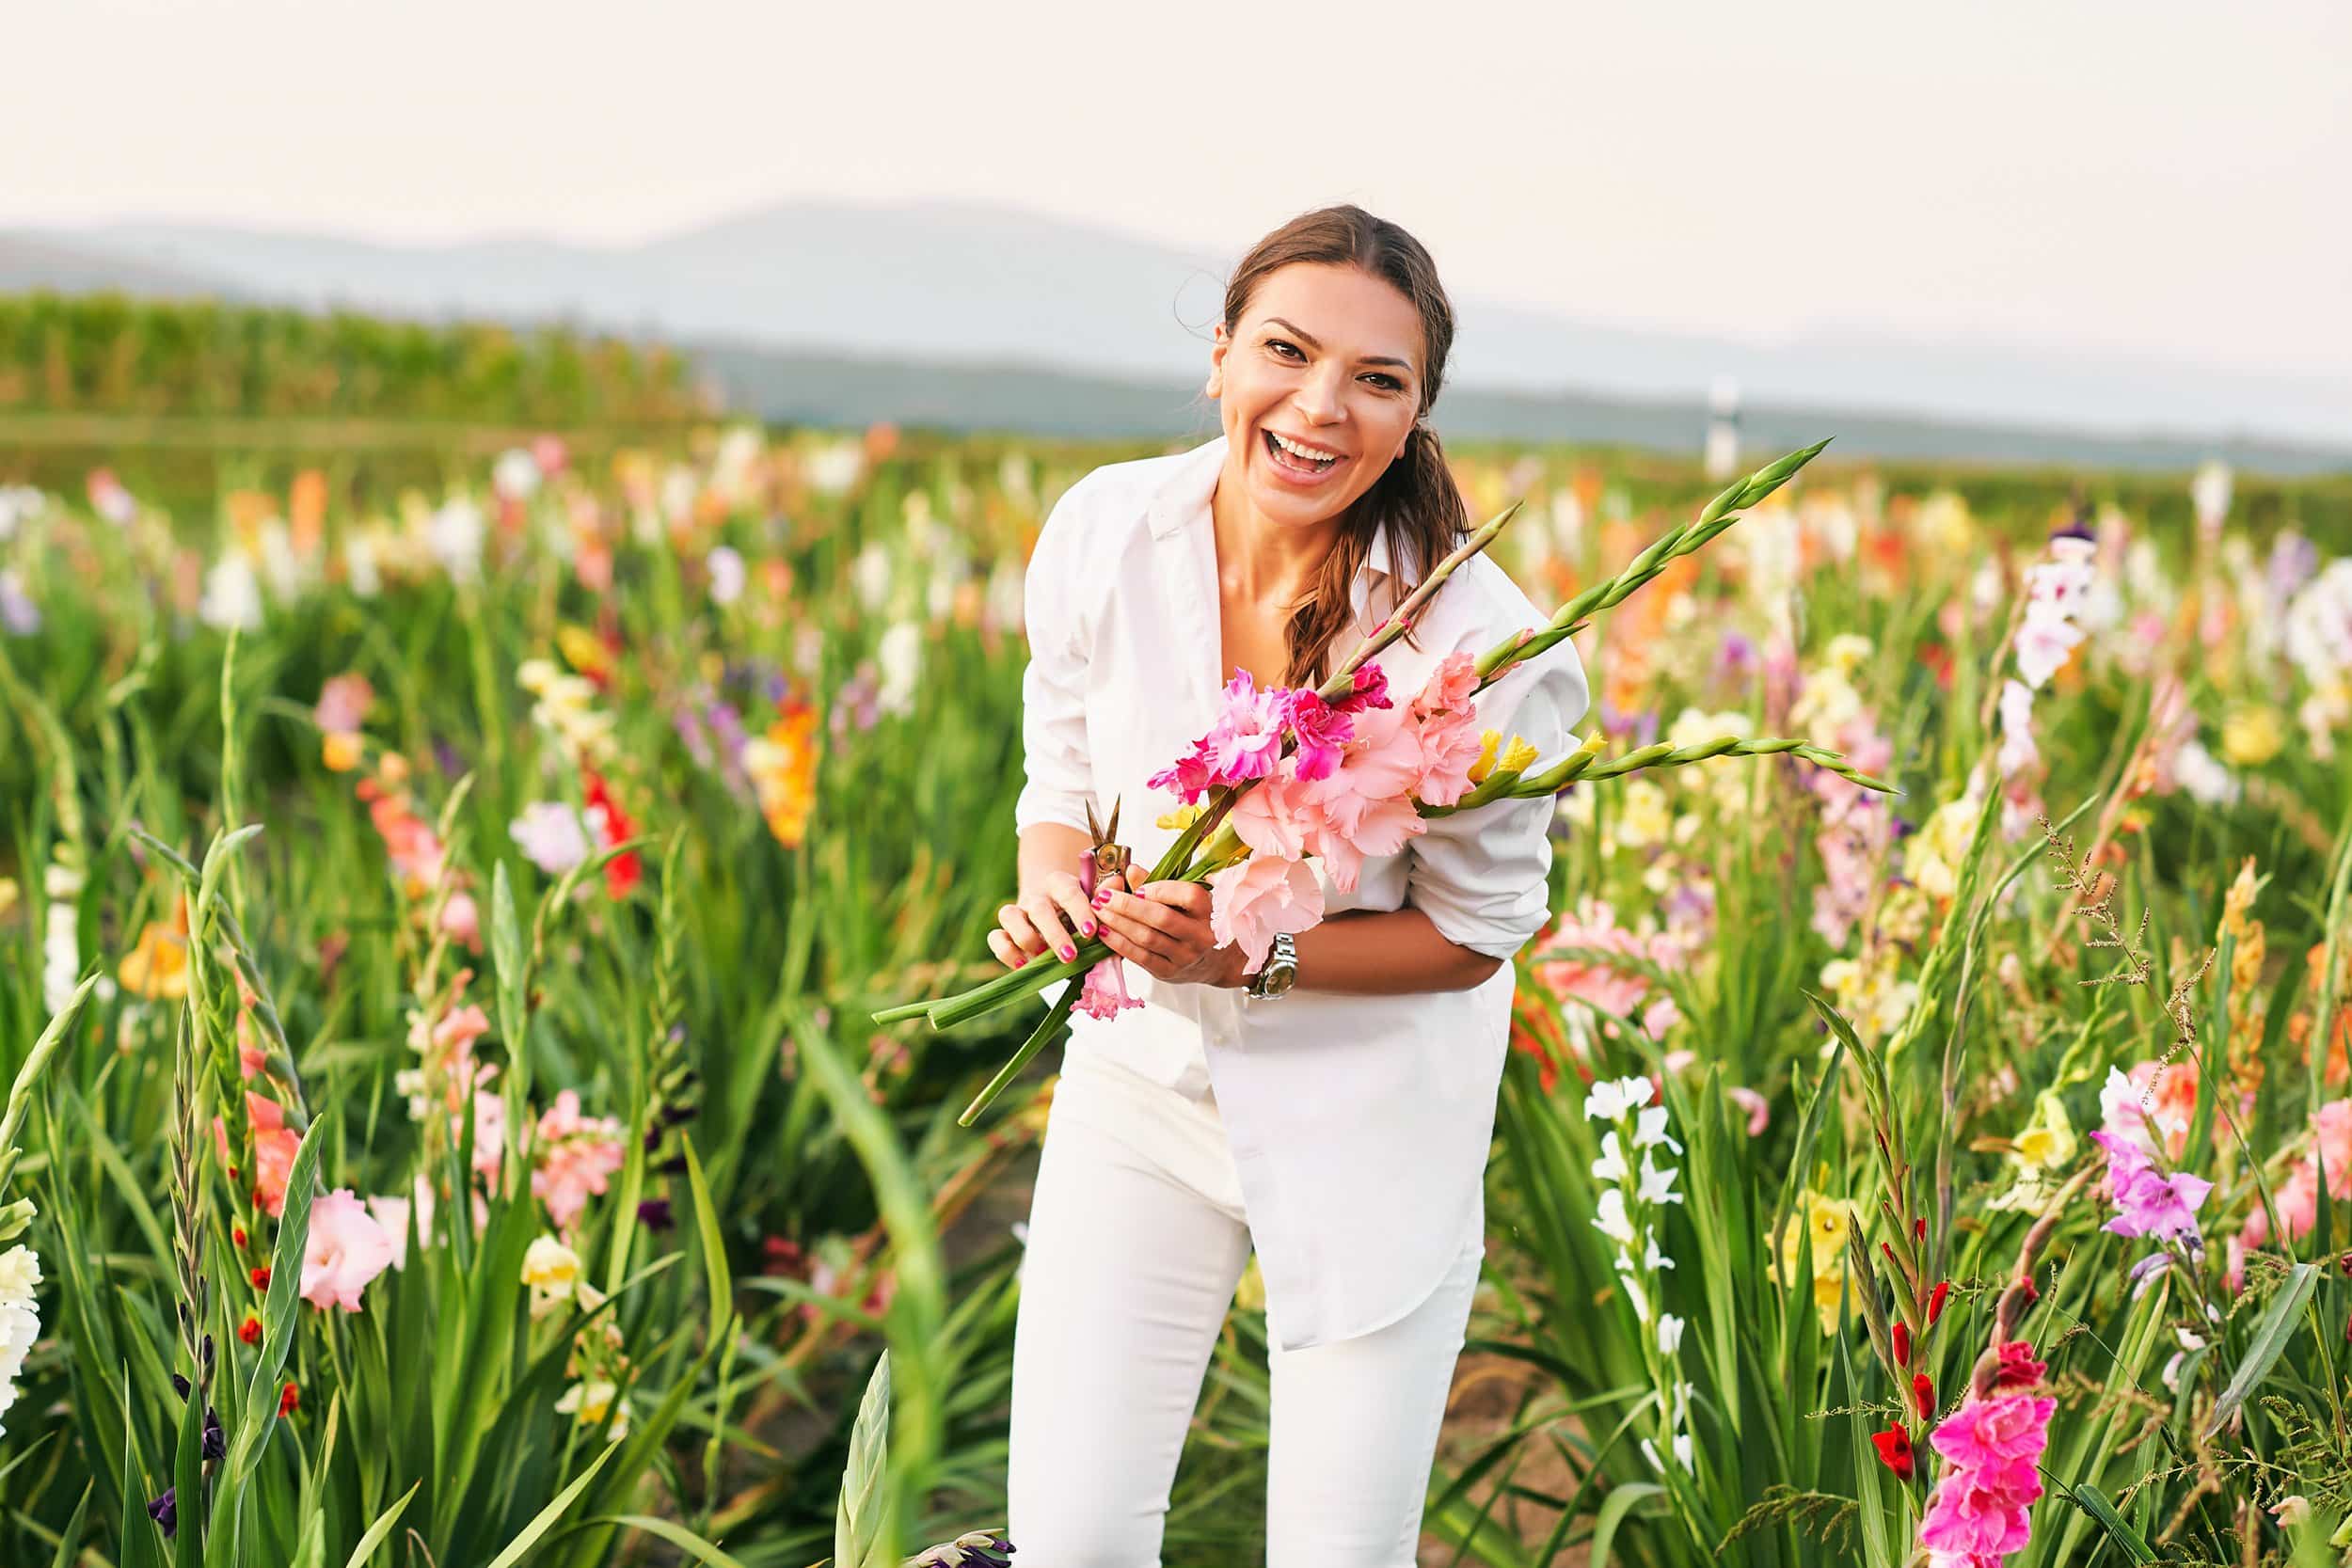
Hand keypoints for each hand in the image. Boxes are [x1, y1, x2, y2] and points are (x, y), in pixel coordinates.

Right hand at [988, 867, 1102, 970]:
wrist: (1058, 912)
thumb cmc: (1083, 913)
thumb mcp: (1098, 906)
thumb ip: (1107, 898)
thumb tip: (1117, 883)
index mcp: (1061, 884)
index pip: (1069, 892)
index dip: (1079, 911)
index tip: (1090, 932)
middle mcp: (1036, 895)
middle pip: (1038, 908)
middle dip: (1054, 934)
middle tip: (1070, 956)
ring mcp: (1018, 911)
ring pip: (1008, 915)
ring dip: (1026, 938)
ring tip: (1042, 956)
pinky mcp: (1005, 931)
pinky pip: (995, 937)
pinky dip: (1005, 951)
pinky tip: (1022, 965)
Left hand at [1089, 872, 1246, 988]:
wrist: (1213, 961)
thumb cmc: (1194, 922)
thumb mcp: (1184, 901)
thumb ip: (1158, 884)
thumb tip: (1130, 870)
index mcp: (1209, 911)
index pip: (1188, 895)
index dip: (1158, 889)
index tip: (1135, 886)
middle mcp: (1201, 935)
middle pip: (1161, 918)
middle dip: (1128, 905)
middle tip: (1103, 896)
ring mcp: (1185, 956)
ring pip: (1147, 938)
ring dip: (1118, 923)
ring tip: (1098, 911)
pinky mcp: (1169, 972)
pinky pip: (1140, 957)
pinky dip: (1119, 943)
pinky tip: (1104, 932)